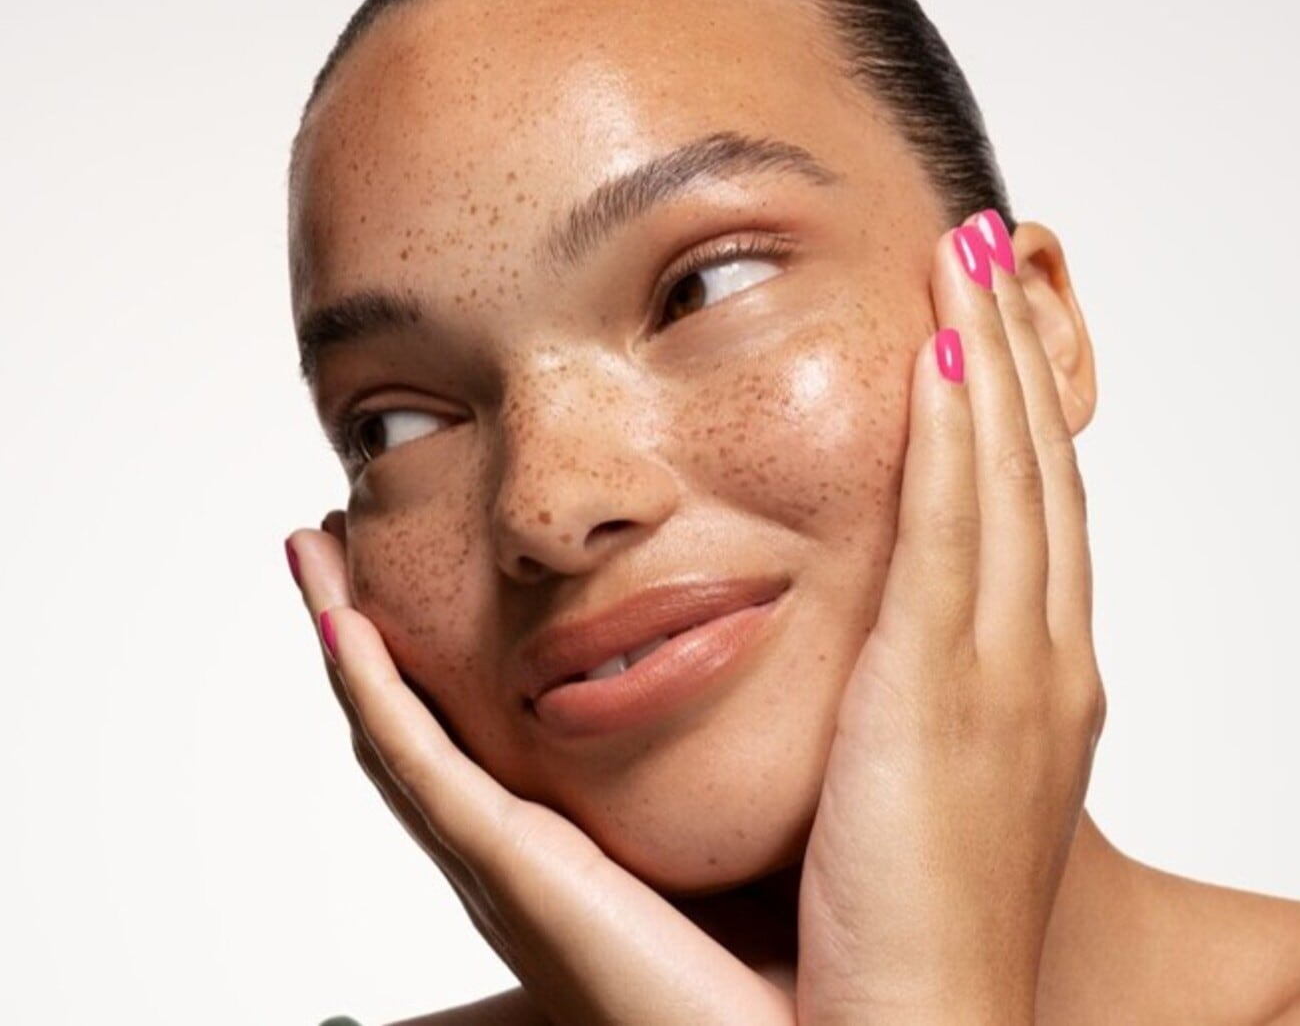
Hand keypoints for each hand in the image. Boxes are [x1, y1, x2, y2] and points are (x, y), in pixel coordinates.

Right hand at [285, 523, 795, 1025]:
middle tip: (331, 550)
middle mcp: (511, 851)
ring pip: (392, 731)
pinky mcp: (510, 869)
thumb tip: (763, 655)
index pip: (468, 734)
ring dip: (345, 642)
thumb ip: (728, 752)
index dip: (422, 659)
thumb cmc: (783, 951)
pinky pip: (419, 766)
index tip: (404, 575)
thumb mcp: (742, 820)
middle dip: (361, 637)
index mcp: (559, 842)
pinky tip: (344, 627)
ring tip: (314, 558)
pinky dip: (373, 695)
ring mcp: (499, 859)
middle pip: (409, 724)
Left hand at [795, 211, 1105, 1023]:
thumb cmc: (896, 927)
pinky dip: (960, 440)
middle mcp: (1039, 662)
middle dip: (1014, 356)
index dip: (1013, 413)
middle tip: (990, 254)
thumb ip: (890, 702)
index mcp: (1026, 686)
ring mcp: (1009, 672)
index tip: (981, 327)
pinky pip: (958, 535)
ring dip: (991, 361)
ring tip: (971, 261)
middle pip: (1033, 472)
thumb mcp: (909, 786)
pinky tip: (944, 355)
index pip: (1025, 514)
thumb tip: (844, 650)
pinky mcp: (951, 694)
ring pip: (1009, 479)